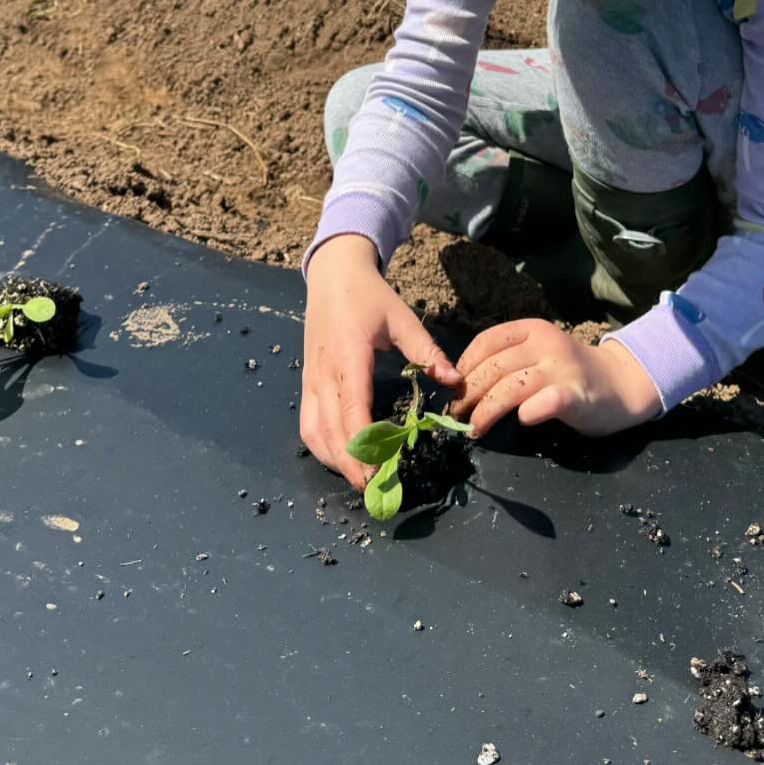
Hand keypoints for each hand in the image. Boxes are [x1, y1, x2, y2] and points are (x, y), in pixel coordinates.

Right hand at [300, 234, 461, 488]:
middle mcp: (324, 372)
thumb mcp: (402, 318)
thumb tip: (456, 381)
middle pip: (329, 431)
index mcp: (349, 355)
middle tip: (375, 489)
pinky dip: (321, 446)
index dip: (362, 446)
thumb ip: (427, 352)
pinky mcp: (307, 382)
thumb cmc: (369, 295)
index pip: (351, 410)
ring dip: (332, 460)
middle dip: (349, 465)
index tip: (379, 472)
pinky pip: (308, 423)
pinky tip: (341, 457)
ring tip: (359, 478)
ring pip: (313, 432)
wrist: (332, 275)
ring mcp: (311, 379)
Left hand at [450, 319, 661, 438]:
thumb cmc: (573, 372)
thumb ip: (511, 359)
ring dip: (485, 411)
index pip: (486, 341)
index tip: (454, 388)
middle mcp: (545, 344)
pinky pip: (540, 405)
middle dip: (468, 393)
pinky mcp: (574, 396)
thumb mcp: (540, 352)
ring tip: (474, 429)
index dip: (464, 366)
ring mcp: (560, 369)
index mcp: (533, 330)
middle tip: (456, 414)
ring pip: (508, 388)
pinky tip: (522, 422)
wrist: (622, 383)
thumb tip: (464, 383)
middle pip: (492, 367)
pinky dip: (525, 415)